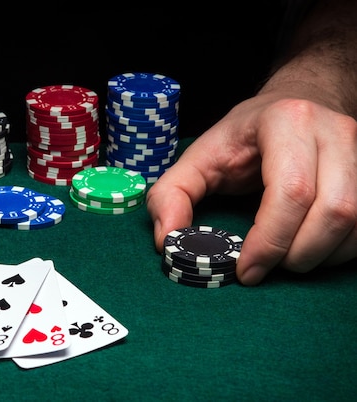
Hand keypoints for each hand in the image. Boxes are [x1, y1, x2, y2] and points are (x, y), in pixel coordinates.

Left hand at [146, 89, 356, 284]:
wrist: (295, 103)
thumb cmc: (244, 137)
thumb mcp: (198, 157)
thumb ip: (171, 195)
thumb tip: (166, 240)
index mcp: (286, 122)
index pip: (291, 191)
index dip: (270, 240)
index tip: (246, 269)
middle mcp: (333, 132)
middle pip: (333, 210)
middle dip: (297, 253)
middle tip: (266, 268)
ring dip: (320, 255)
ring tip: (285, 258)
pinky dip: (339, 249)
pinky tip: (309, 248)